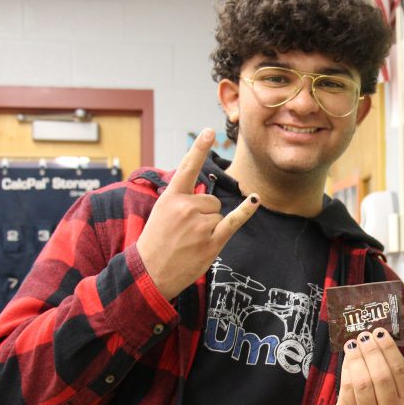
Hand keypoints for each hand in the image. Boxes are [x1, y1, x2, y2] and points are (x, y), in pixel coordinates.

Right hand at [136, 128, 259, 300]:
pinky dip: (245, 212)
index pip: (187, 167)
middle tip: (185, 231)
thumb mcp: (161, 212)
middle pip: (211, 199)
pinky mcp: (212, 242)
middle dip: (203, 213)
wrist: (150, 273)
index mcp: (170, 198)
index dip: (199, 148)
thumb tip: (206, 194)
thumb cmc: (156, 241)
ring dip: (209, 227)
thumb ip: (182, 199)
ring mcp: (199, 225)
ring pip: (218, 214)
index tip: (209, 131)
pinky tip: (254, 199)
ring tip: (190, 241)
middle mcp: (186, 208)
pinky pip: (233, 222)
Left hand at [327, 328, 403, 404]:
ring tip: (351, 344)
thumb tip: (377, 335)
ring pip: (363, 382)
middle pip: (382, 376)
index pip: (400, 371)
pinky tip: (346, 359)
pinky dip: (346, 370)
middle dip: (371, 352)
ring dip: (356, 359)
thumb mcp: (389, 391)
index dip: (389, 349)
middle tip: (364, 336)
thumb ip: (388, 367)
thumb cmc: (375, 403)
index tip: (380, 332)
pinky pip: (347, 389)